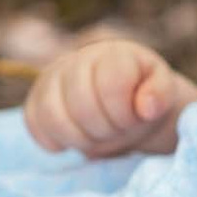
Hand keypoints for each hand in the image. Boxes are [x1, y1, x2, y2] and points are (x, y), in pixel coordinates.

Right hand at [23, 37, 196, 158]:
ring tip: (98, 137)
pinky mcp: (36, 100)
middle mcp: (77, 60)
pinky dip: (55, 141)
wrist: (121, 100)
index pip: (111, 85)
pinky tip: (76, 139)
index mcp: (113, 54)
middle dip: (105, 129)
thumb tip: (146, 107)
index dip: (124, 113)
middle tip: (117, 131)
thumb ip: (160, 95)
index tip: (134, 119)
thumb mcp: (163, 93)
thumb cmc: (143, 96)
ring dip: (80, 138)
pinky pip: (34, 123)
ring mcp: (52, 79)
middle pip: (81, 105)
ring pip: (53, 115)